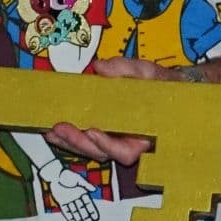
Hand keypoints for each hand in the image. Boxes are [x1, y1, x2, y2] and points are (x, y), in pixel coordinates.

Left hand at [35, 155, 101, 220]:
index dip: (92, 211)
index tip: (96, 218)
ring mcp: (69, 200)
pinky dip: (69, 217)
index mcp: (82, 192)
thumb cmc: (67, 175)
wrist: (55, 174)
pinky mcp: (61, 202)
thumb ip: (85, 184)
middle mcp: (76, 198)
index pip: (88, 204)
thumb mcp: (78, 179)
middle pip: (82, 210)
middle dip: (87, 218)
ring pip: (75, 212)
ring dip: (79, 219)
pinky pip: (66, 211)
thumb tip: (94, 189)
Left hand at [46, 57, 160, 165]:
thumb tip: (100, 67)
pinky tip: (51, 129)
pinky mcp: (101, 134)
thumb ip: (129, 70)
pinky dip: (68, 137)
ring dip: (69, 141)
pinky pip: (84, 141)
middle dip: (79, 142)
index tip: (92, 131)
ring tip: (51, 129)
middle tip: (60, 127)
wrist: (169, 93)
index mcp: (146, 134)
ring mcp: (113, 140)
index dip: (109, 146)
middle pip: (102, 153)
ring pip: (89, 150)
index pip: (127, 152)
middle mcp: (128, 143)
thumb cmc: (164, 86)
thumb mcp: (152, 74)